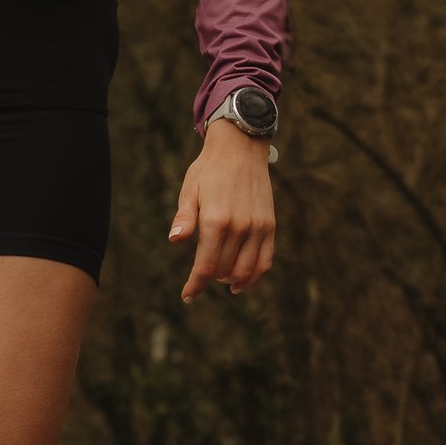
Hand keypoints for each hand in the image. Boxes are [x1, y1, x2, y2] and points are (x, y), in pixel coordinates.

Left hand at [170, 121, 275, 302]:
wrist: (240, 149)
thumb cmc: (209, 170)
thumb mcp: (189, 191)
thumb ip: (184, 218)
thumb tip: (175, 240)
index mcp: (215, 220)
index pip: (205, 266)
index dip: (195, 285)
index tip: (187, 295)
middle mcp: (239, 227)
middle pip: (224, 270)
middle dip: (210, 279)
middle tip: (200, 278)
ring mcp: (257, 227)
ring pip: (246, 270)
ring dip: (231, 280)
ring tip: (220, 278)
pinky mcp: (269, 226)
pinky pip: (265, 261)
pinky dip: (254, 276)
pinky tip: (242, 282)